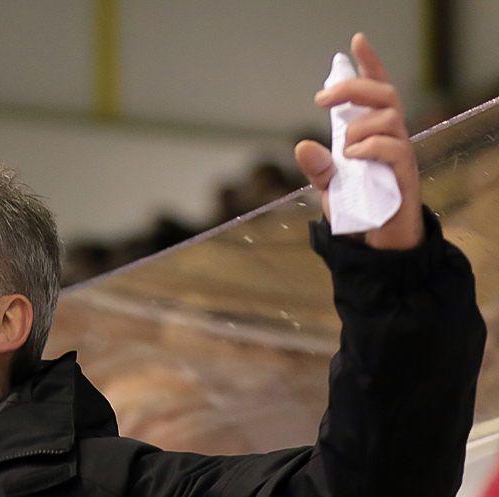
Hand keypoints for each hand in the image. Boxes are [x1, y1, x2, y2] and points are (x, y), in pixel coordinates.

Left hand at [294, 33, 422, 249]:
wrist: (375, 245)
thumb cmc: (358, 209)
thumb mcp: (328, 186)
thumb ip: (317, 166)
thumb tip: (301, 145)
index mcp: (374, 134)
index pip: (377, 91)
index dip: (369, 65)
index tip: (356, 41)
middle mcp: (392, 138)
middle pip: (384, 94)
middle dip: (354, 88)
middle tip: (321, 98)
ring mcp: (401, 155)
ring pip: (389, 118)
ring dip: (358, 127)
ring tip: (344, 149)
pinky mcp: (405, 175)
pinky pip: (394, 148)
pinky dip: (370, 147)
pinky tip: (353, 157)